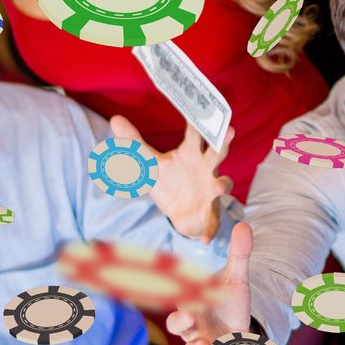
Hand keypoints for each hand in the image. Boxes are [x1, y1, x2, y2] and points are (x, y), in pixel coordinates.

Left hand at [118, 114, 231, 242]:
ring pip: (222, 184)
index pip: (195, 133)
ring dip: (222, 184)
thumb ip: (134, 143)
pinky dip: (209, 230)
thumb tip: (115, 119)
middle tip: (229, 129)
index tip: (201, 105)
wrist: (179, 213)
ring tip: (219, 186)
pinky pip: (212, 222)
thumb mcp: (148, 164)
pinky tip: (204, 238)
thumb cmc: (169, 181)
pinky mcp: (209, 214)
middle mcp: (207, 169)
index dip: (198, 119)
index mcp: (192, 153)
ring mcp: (211, 191)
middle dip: (223, 142)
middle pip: (217, 152)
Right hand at [164, 222, 253, 344]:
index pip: (179, 315)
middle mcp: (195, 331)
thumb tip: (245, 225)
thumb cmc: (228, 299)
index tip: (190, 315)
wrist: (238, 319)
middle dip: (191, 341)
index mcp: (193, 309)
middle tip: (202, 343)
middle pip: (184, 338)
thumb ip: (240, 255)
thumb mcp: (237, 278)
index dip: (181, 318)